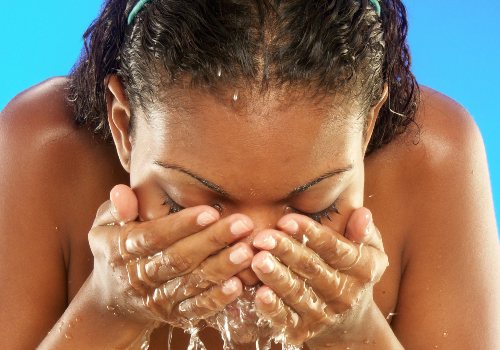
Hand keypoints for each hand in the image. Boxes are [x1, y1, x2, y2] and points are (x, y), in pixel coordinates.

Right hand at [88, 184, 255, 329]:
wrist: (112, 298)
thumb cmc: (116, 248)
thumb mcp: (106, 225)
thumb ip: (117, 208)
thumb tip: (121, 192)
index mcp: (123, 249)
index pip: (154, 236)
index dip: (182, 225)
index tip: (210, 212)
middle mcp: (140, 277)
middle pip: (178, 259)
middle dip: (212, 241)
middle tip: (242, 224)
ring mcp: (157, 299)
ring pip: (191, 284)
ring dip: (221, 269)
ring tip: (247, 252)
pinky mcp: (173, 315)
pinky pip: (195, 309)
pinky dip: (216, 300)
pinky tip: (238, 286)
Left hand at [250, 207, 388, 345]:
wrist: (351, 322)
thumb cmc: (353, 271)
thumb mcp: (370, 251)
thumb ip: (364, 233)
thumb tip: (363, 213)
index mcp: (361, 269)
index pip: (334, 249)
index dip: (310, 234)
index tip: (286, 220)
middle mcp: (344, 294)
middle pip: (312, 269)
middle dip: (286, 251)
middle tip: (263, 237)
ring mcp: (323, 313)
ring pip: (297, 292)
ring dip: (276, 276)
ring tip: (257, 260)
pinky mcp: (303, 329)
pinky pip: (286, 318)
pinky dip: (272, 308)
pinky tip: (259, 293)